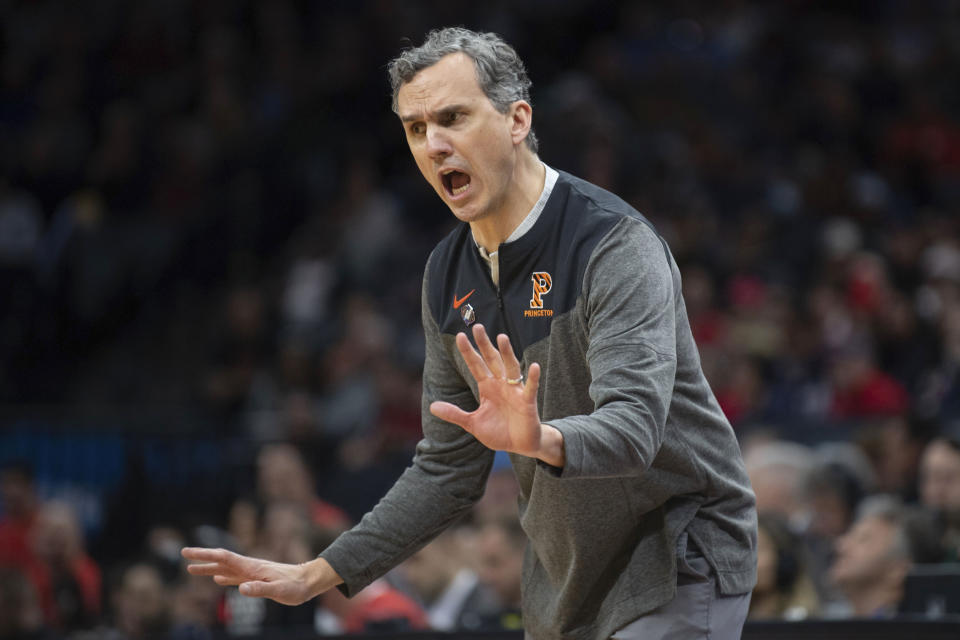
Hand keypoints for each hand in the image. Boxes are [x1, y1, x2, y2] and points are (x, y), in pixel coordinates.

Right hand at [181, 547, 341, 604]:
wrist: (308, 582)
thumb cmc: (295, 587)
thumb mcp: (279, 590)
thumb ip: (261, 589)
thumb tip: (241, 588)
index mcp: (251, 567)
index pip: (224, 558)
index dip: (205, 554)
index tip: (188, 553)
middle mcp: (249, 567)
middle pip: (221, 560)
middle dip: (202, 557)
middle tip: (183, 554)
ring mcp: (251, 573)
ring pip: (225, 568)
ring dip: (208, 568)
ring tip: (191, 569)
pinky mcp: (256, 579)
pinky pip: (234, 577)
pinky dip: (223, 577)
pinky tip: (217, 579)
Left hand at [430, 324, 563, 466]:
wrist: (520, 445)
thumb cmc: (499, 431)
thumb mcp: (473, 423)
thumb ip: (454, 414)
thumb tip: (432, 406)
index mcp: (487, 387)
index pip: (476, 365)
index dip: (468, 352)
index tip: (459, 336)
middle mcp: (501, 385)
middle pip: (492, 360)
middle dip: (484, 344)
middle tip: (477, 326)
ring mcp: (515, 391)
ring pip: (510, 368)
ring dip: (507, 353)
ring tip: (502, 337)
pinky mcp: (527, 402)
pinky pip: (530, 388)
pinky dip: (532, 377)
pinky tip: (533, 366)